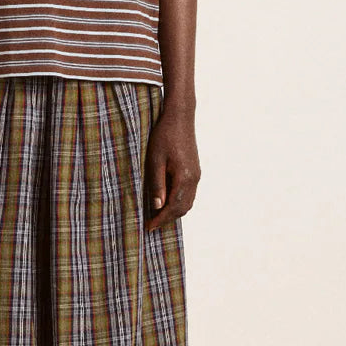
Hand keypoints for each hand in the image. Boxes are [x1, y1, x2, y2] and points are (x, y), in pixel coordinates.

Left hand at [143, 107, 200, 231]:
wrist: (180, 117)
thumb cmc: (164, 136)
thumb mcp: (155, 160)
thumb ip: (157, 184)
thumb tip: (157, 206)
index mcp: (185, 178)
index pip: (174, 207)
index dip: (161, 219)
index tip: (149, 227)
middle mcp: (194, 179)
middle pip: (183, 208)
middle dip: (167, 218)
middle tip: (151, 224)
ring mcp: (196, 175)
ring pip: (187, 202)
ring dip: (173, 211)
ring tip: (157, 215)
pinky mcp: (194, 170)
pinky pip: (188, 193)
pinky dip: (178, 202)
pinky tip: (166, 201)